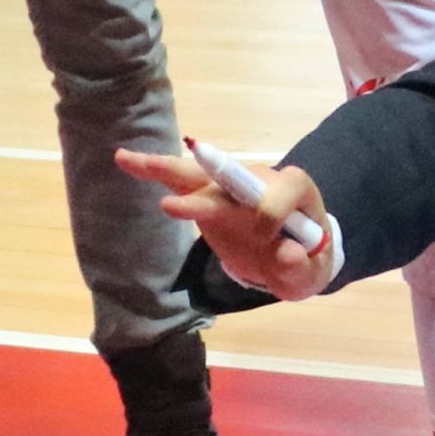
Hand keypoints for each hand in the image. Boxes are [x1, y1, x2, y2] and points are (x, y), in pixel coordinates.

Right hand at [116, 146, 340, 300]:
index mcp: (295, 191)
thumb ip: (300, 269)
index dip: (271, 214)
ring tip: (129, 160)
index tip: (266, 238)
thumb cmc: (305, 260)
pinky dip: (154, 171)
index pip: (281, 192)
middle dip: (204, 194)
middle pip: (234, 178)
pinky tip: (124, 160)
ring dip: (166, 170)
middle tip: (170, 210)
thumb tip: (285, 253)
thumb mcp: (310, 275)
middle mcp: (260, 179)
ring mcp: (232, 184)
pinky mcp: (209, 194)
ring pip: (199, 175)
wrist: (295, 252)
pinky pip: (180, 181)